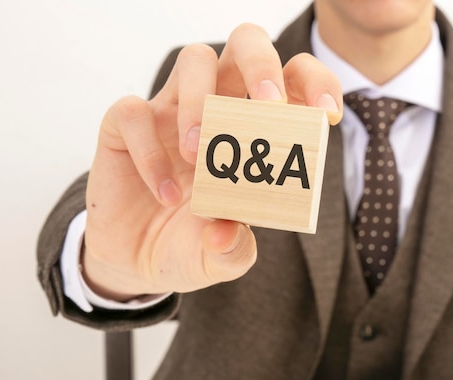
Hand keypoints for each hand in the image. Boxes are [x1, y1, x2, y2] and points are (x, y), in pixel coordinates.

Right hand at [82, 24, 342, 300]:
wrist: (135, 260)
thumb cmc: (190, 246)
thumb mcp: (220, 257)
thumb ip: (233, 249)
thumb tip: (225, 232)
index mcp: (253, 128)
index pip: (292, 81)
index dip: (316, 85)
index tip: (327, 115)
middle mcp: (217, 108)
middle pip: (246, 45)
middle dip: (263, 65)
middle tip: (269, 105)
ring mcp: (171, 111)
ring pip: (195, 59)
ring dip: (202, 102)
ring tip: (197, 155)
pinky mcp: (125, 125)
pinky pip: (135, 112)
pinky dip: (151, 151)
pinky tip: (164, 192)